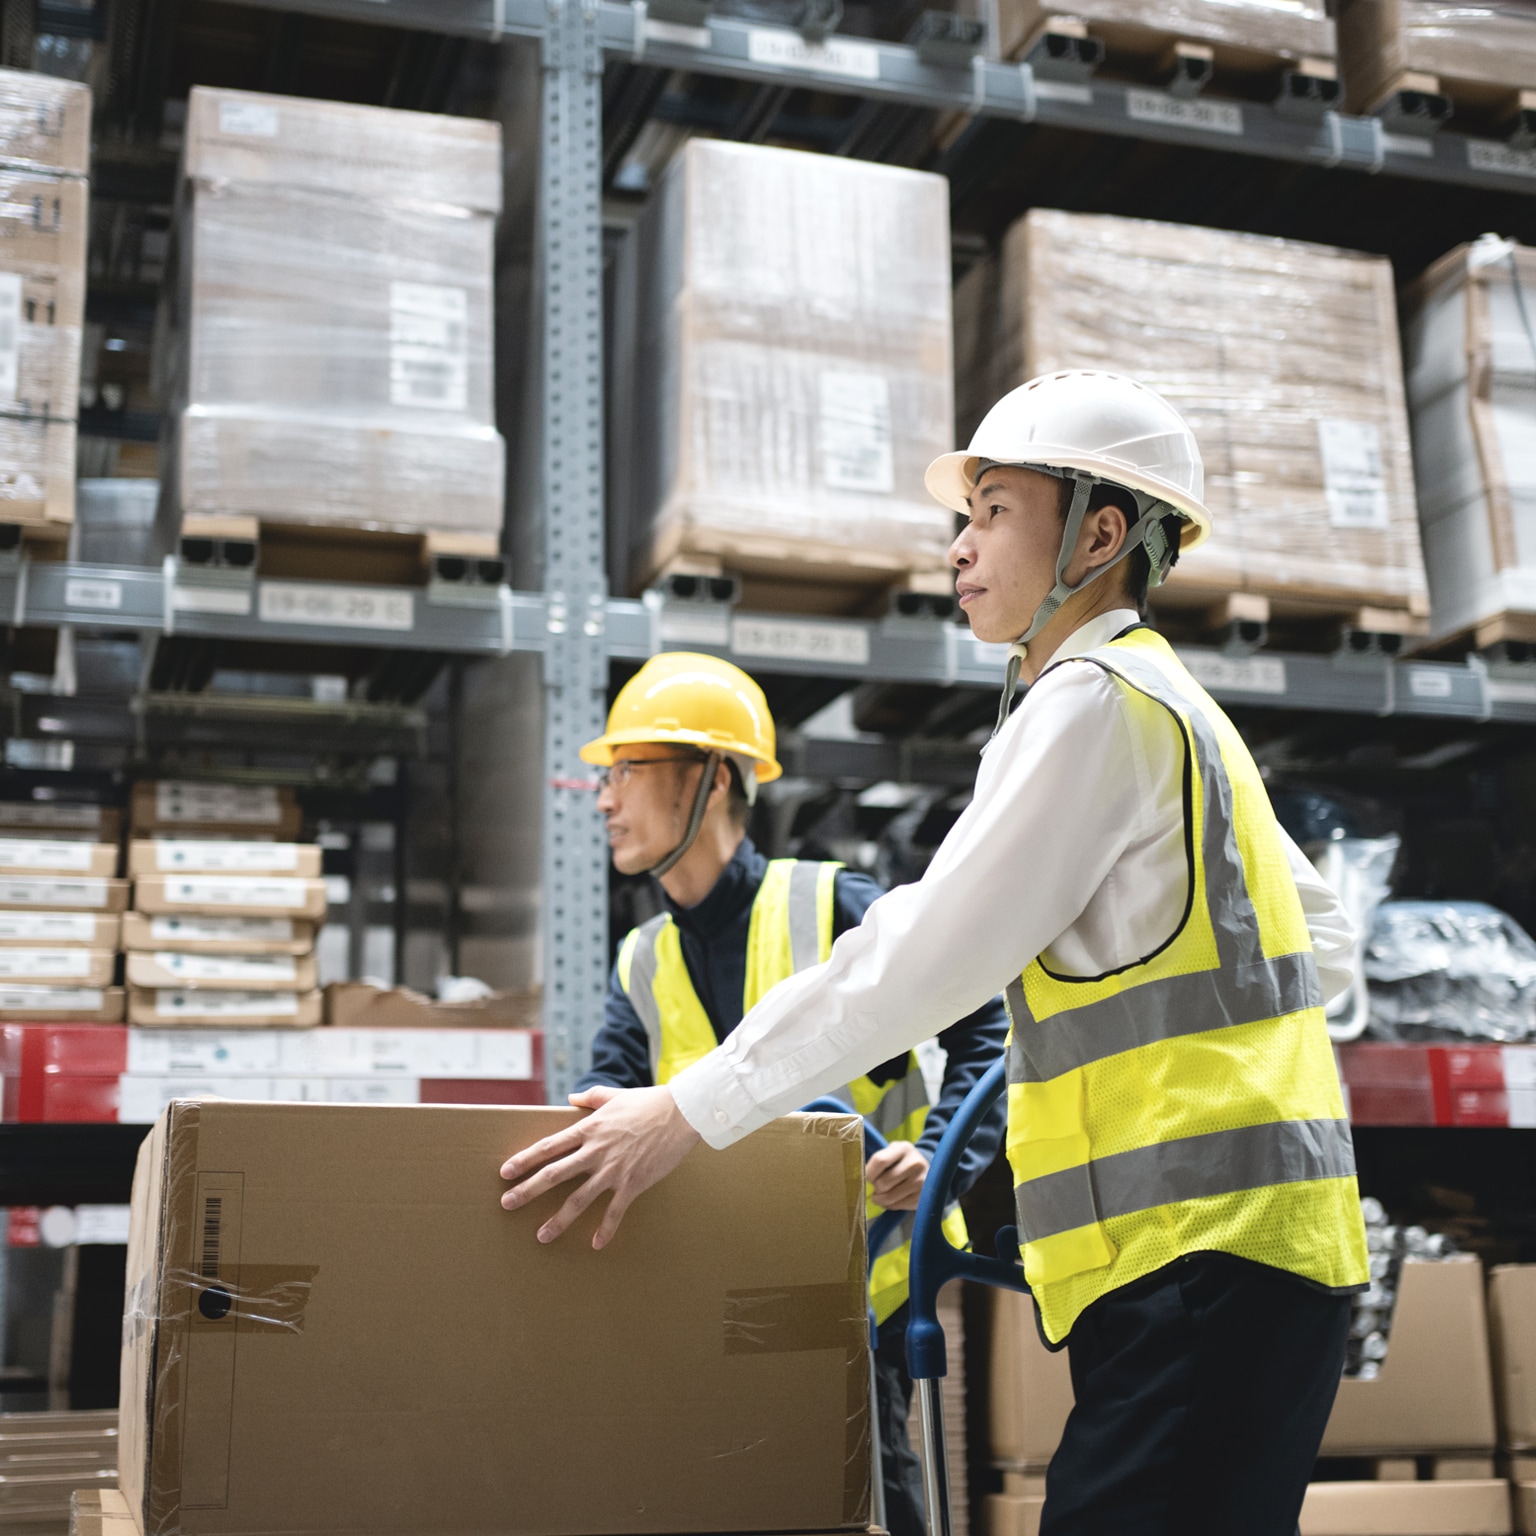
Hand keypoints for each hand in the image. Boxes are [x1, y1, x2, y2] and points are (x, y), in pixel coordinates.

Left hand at [498, 1084, 701, 1248]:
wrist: (681, 1113)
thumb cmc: (648, 1102)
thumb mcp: (615, 1096)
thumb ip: (591, 1097)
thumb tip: (572, 1097)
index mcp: (588, 1129)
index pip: (548, 1147)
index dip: (525, 1160)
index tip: (505, 1172)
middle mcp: (595, 1152)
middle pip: (554, 1174)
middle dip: (527, 1191)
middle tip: (507, 1204)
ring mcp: (613, 1170)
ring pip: (578, 1200)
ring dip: (558, 1220)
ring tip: (541, 1236)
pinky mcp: (632, 1184)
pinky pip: (614, 1212)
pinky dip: (605, 1229)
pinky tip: (596, 1244)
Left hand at [865, 1140, 928, 1211]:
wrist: (925, 1171)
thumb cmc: (901, 1162)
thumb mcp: (892, 1153)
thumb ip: (877, 1161)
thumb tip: (859, 1179)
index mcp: (904, 1148)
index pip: (879, 1160)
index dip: (868, 1173)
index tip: (866, 1178)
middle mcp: (915, 1163)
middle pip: (883, 1182)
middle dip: (875, 1188)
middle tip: (877, 1187)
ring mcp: (921, 1181)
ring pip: (889, 1197)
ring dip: (880, 1199)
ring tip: (882, 1194)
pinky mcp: (922, 1197)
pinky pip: (897, 1206)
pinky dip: (890, 1205)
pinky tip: (893, 1199)